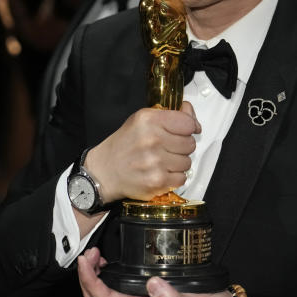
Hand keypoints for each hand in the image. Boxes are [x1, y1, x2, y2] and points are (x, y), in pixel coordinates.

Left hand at [77, 247, 231, 296]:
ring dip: (94, 274)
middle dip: (86, 276)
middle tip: (90, 253)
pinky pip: (118, 285)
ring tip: (96, 254)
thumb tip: (152, 284)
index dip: (90, 281)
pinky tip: (111, 261)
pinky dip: (107, 273)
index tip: (87, 260)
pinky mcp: (147, 291)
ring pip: (105, 292)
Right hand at [85, 101, 200, 202]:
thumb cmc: (124, 145)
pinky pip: (181, 178)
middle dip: (181, 146)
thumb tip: (192, 117)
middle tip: (166, 148)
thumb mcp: (142, 120)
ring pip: (187, 162)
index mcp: (148, 120)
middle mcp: (152, 140)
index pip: (187, 123)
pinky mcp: (157, 181)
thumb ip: (170, 115)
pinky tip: (160, 172)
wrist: (104, 171)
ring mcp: (155, 162)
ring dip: (177, 163)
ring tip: (161, 161)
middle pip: (190, 143)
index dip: (189, 127)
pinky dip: (174, 177)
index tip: (186, 130)